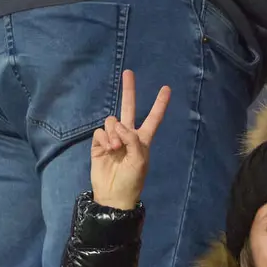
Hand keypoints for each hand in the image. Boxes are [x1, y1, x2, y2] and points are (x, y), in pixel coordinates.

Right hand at [91, 70, 171, 209]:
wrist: (113, 195)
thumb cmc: (132, 180)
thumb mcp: (139, 160)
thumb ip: (132, 139)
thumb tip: (119, 125)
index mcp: (143, 139)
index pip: (153, 118)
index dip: (159, 104)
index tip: (166, 88)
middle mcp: (128, 135)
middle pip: (128, 108)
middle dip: (129, 90)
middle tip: (129, 72)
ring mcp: (112, 138)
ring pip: (112, 121)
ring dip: (114, 132)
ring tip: (116, 148)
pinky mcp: (99, 144)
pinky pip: (100, 131)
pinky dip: (104, 138)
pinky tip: (108, 149)